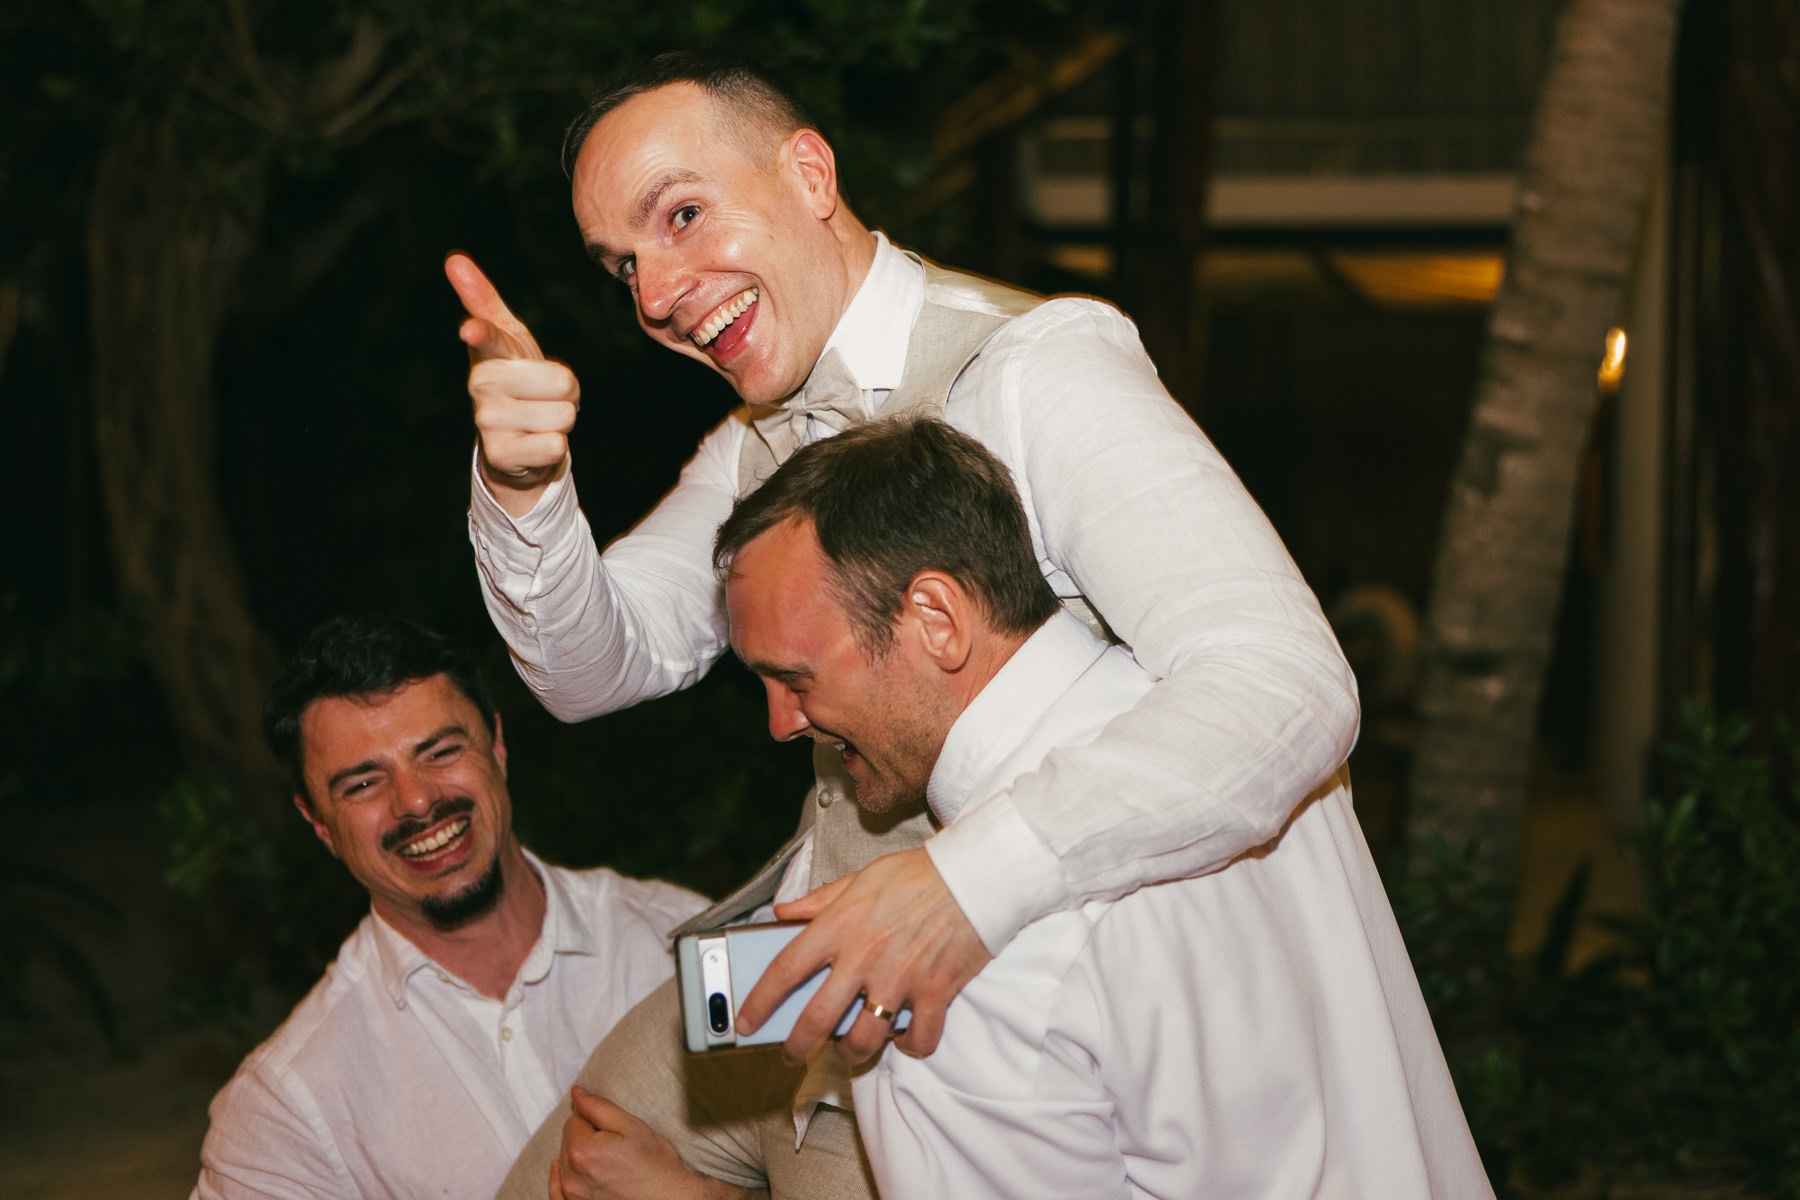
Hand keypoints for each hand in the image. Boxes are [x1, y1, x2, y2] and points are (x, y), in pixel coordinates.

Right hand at [445, 253, 579, 516]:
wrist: (516, 441)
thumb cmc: (518, 378)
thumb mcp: (508, 338)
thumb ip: (483, 299)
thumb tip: (454, 259)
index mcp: (487, 354)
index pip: (488, 338)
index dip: (482, 333)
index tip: (470, 329)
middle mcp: (482, 386)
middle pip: (560, 380)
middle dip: (567, 389)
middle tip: (546, 394)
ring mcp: (489, 423)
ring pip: (563, 414)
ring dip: (562, 417)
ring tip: (540, 417)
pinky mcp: (503, 456)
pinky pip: (556, 445)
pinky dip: (555, 446)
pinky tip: (535, 443)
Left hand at [547, 1087, 759, 1199]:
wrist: (669, 1197)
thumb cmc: (655, 1164)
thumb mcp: (632, 1126)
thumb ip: (599, 1107)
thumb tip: (576, 1092)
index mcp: (583, 1151)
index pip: (573, 1120)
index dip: (592, 1119)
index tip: (611, 1128)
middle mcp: (572, 1176)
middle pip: (567, 1141)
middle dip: (584, 1137)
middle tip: (613, 1144)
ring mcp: (572, 1195)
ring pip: (564, 1161)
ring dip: (578, 1156)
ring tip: (606, 1161)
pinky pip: (556, 1190)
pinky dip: (560, 1178)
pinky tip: (564, 1169)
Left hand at [734, 848, 991, 1064]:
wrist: (977, 874)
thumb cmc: (918, 874)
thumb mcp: (860, 877)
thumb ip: (819, 901)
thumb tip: (782, 912)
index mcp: (841, 925)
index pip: (785, 970)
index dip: (759, 1001)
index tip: (746, 1021)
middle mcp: (865, 957)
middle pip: (816, 1020)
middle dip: (795, 1047)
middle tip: (791, 1054)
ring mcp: (901, 979)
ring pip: (863, 1040)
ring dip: (851, 1053)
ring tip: (850, 1049)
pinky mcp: (936, 992)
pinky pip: (919, 1039)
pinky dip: (910, 1046)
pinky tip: (904, 1038)